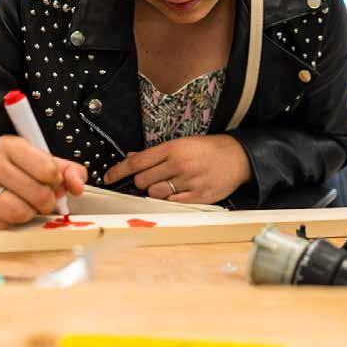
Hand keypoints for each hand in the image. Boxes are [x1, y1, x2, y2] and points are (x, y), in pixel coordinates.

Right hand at [0, 136, 86, 228]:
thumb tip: (78, 186)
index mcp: (9, 145)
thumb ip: (67, 170)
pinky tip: (4, 212)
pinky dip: (8, 223)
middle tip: (41, 200)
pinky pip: (0, 226)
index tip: (50, 182)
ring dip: (28, 215)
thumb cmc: (10, 169)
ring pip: (18, 213)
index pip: (47, 170)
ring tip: (24, 206)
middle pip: (36, 194)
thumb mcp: (38, 160)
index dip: (55, 181)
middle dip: (45, 202)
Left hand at [103, 135, 251, 204]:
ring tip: (168, 184)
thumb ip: (157, 153)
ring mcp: (188, 182)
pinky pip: (172, 203)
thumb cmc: (208, 149)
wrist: (237, 158)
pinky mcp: (197, 197)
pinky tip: (178, 191)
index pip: (138, 162)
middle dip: (141, 181)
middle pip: (143, 180)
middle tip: (149, 178)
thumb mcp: (182, 143)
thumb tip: (132, 158)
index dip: (119, 171)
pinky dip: (170, 199)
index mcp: (173, 148)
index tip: (108, 177)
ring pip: (155, 194)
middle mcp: (179, 165)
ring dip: (155, 191)